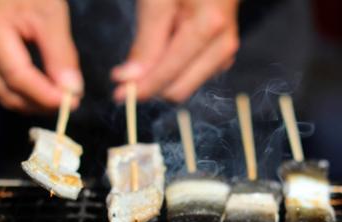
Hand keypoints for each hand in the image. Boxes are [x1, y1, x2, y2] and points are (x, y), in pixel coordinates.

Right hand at [0, 0, 82, 111]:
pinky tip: (45, 90)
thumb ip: (61, 53)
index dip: (45, 95)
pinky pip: (4, 93)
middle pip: (10, 93)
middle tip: (73, 101)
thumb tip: (72, 90)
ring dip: (36, 104)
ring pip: (7, 99)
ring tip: (62, 94)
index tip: (72, 102)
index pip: (17, 76)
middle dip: (43, 104)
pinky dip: (27, 98)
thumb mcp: (50, 14)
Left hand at [111, 0, 239, 102]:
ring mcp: (225, 53)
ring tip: (151, 48)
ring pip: (184, 87)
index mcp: (209, 27)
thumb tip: (129, 80)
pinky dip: (172, 70)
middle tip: (124, 77)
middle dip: (150, 86)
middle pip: (178, 90)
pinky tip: (166, 47)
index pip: (169, 75)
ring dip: (161, 78)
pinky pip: (191, 77)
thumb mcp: (156, 0)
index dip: (141, 87)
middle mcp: (222, 45)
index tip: (117, 93)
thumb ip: (146, 43)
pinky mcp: (222, 57)